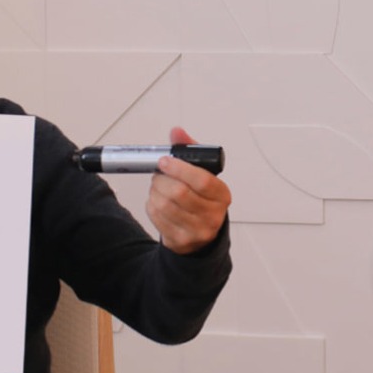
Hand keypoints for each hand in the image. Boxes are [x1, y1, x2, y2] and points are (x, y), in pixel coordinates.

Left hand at [146, 127, 231, 254]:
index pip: (201, 180)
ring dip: (155, 192)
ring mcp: (198, 230)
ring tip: (158, 187)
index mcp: (222, 195)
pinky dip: (151, 205)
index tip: (165, 161)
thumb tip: (177, 132)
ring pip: (164, 204)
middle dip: (162, 180)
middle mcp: (213, 214)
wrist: (199, 233)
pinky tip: (157, 201)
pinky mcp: (181, 240)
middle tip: (159, 174)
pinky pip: (156, 217)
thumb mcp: (201, 173)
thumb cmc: (200, 199)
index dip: (179, 168)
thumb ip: (189, 151)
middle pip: (178, 193)